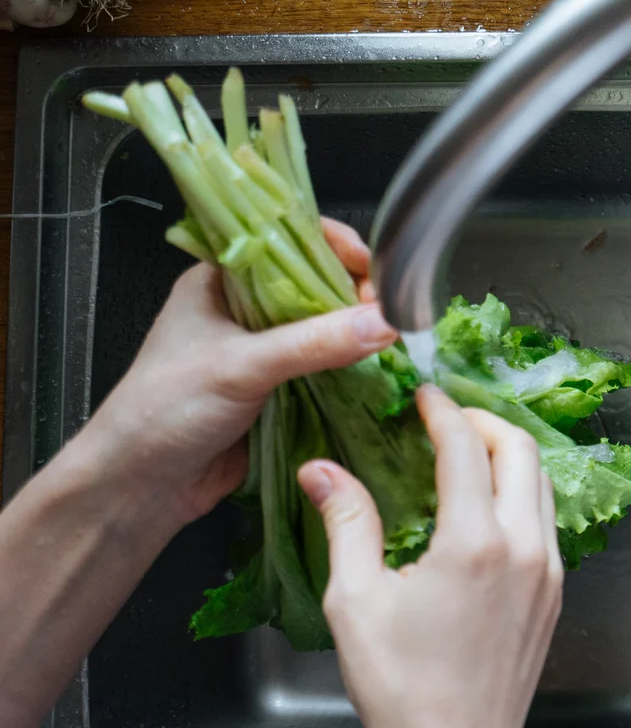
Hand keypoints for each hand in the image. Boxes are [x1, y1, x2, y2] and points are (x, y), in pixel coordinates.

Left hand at [74, 220, 395, 531]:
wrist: (141, 485)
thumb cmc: (164, 409)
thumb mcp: (241, 366)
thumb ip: (314, 343)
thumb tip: (383, 322)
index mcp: (221, 281)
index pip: (286, 242)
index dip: (333, 247)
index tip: (373, 266)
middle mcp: (243, 310)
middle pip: (314, 285)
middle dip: (355, 293)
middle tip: (389, 309)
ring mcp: (262, 351)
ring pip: (323, 329)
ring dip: (356, 333)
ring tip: (393, 337)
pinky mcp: (279, 391)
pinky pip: (325, 370)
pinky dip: (351, 369)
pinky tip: (377, 370)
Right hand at [298, 385, 561, 727]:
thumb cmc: (402, 690)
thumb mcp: (356, 601)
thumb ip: (347, 524)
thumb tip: (322, 471)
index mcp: (475, 542)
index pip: (466, 448)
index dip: (442, 411)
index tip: (422, 395)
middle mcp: (524, 548)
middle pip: (520, 450)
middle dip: (483, 421)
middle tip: (446, 417)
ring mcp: (548, 570)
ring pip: (542, 484)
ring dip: (507, 456)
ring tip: (465, 453)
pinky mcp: (554, 593)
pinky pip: (546, 521)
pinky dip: (520, 494)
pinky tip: (484, 506)